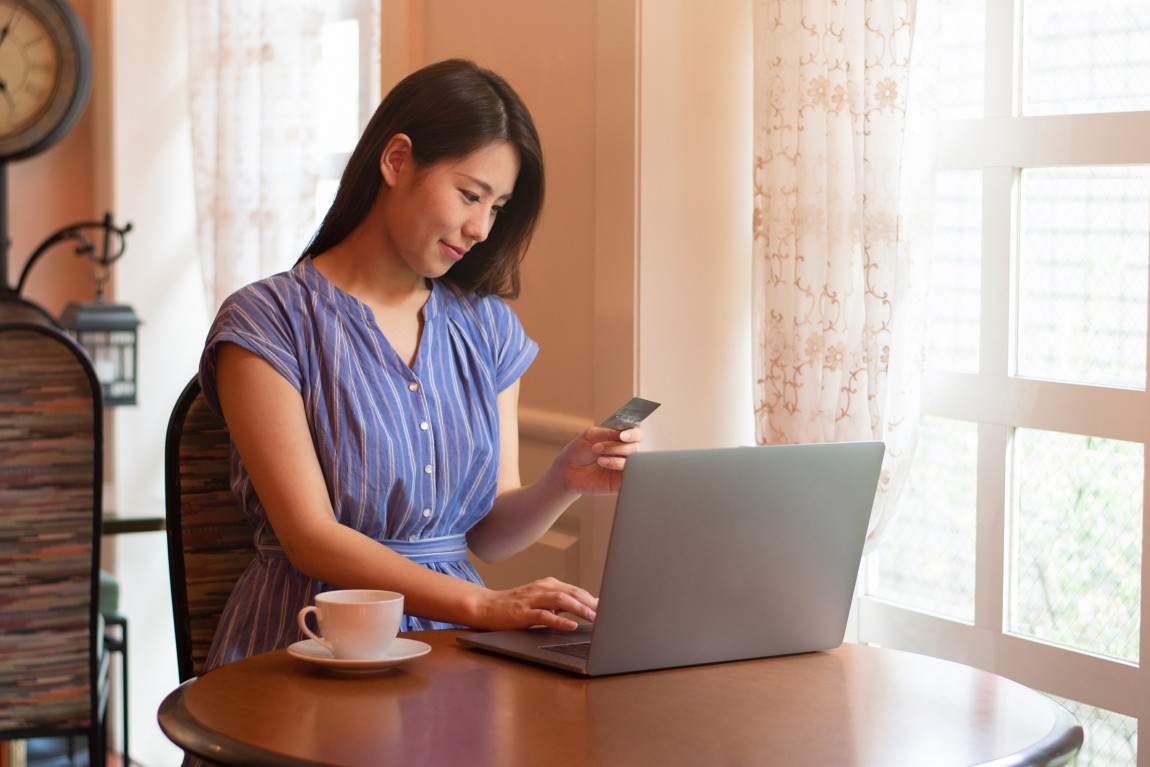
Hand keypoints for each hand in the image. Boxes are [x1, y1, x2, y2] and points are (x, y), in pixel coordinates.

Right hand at [474, 577, 597, 630]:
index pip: (576, 590)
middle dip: (591, 603)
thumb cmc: (515, 606)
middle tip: (607, 614)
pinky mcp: (523, 613)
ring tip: (594, 618)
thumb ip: (561, 603)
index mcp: (548, 585)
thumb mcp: (541, 600)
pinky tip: (571, 626)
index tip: (609, 608)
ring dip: (580, 609)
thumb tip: (586, 608)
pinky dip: (559, 620)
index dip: (593, 599)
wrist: (487, 606)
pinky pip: (544, 616)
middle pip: (572, 593)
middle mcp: (542, 588)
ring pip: (561, 600)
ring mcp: (532, 600)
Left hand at [557, 426, 644, 495]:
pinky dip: (617, 467)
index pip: (637, 434)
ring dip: (615, 456)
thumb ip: (608, 433)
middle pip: (635, 447)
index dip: (633, 434)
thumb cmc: (580, 451)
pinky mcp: (621, 481)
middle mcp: (625, 452)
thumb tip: (624, 433)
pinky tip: (604, 464)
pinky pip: (628, 474)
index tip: (622, 435)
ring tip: (598, 459)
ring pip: (633, 460)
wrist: (568, 470)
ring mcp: (624, 467)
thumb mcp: (591, 435)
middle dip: (617, 446)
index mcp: (621, 438)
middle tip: (597, 448)